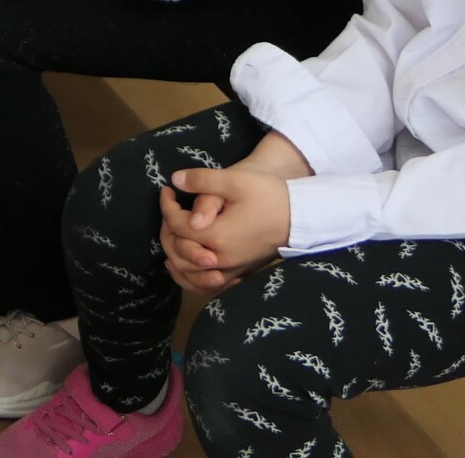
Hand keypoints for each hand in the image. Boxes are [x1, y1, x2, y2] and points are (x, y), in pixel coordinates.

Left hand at [158, 160, 291, 291]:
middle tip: (169, 207)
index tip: (168, 189)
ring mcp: (229, 269)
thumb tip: (175, 181)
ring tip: (170, 231)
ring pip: (187, 272)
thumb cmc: (268, 194)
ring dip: (173, 252)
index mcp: (216, 236)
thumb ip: (202, 180)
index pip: (177, 225)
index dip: (167, 205)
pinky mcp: (237, 272)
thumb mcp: (235, 180)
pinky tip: (180, 262)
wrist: (298, 215)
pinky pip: (204, 283)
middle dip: (167, 228)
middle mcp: (220, 259)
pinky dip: (188, 275)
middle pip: (177, 250)